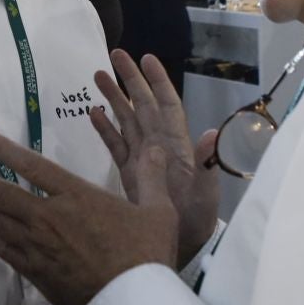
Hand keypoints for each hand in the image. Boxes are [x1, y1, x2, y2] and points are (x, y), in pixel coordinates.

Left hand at [0, 132, 177, 304]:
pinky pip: (5, 250)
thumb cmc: (148, 256)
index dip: (2, 149)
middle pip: (0, 192)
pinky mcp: (37, 273)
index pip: (32, 166)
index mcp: (77, 196)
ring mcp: (39, 246)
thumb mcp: (159, 211)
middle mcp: (50, 217)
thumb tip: (158, 148)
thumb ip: (152, 178)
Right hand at [88, 50, 218, 264]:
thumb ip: (206, 162)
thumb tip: (211, 131)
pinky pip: (116, 145)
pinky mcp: (130, 175)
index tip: (146, 58)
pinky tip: (92, 113)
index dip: (157, 81)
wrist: (184, 249)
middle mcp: (159, 146)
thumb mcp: (206, 192)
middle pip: (143, 106)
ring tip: (97, 75)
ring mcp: (143, 160)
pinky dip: (105, 129)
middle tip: (113, 54)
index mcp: (177, 145)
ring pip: (127, 121)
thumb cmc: (198, 220)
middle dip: (130, 80)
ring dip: (114, 98)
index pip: (167, 105)